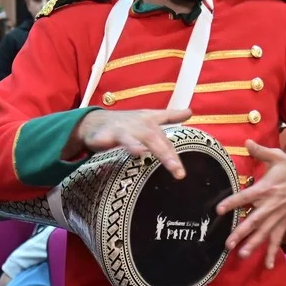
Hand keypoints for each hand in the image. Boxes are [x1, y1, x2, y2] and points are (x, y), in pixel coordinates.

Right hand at [69, 109, 192, 178]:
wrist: (95, 121)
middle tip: (177, 172)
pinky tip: (132, 151)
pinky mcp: (107, 134)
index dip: (174, 154)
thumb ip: (169, 117)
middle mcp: (139, 123)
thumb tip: (190, 112)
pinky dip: (121, 143)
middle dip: (166, 155)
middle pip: (154, 138)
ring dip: (142, 147)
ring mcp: (123, 128)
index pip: (165, 139)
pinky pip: (112, 139)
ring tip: (153, 157)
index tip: (181, 173)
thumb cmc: (127, 122)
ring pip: (136, 138)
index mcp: (150, 120)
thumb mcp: (149, 117)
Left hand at [219, 140, 285, 268]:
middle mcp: (271, 205)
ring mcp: (278, 217)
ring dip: (253, 245)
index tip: (219, 210)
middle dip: (241, 233)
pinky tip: (266, 266)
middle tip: (228, 244)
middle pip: (254, 221)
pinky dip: (272, 253)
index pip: (245, 197)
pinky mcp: (283, 223)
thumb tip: (246, 141)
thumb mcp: (276, 156)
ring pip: (264, 233)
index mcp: (266, 188)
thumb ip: (260, 151)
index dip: (232, 203)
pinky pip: (277, 240)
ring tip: (242, 255)